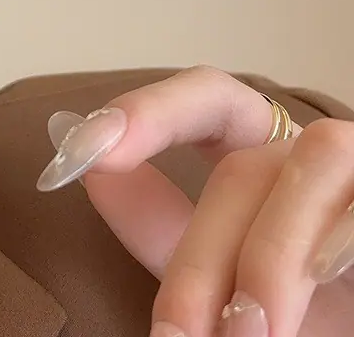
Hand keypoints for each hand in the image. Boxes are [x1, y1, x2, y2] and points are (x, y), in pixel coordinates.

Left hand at [36, 66, 353, 336]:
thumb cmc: (298, 306)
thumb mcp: (221, 267)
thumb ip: (160, 221)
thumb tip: (88, 170)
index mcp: (259, 151)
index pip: (206, 98)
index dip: (147, 111)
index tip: (82, 151)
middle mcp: (306, 150)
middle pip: (242, 169)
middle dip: (202, 258)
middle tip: (174, 336)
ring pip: (312, 165)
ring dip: (274, 254)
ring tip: (247, 335)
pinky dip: (340, 234)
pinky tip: (326, 278)